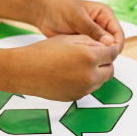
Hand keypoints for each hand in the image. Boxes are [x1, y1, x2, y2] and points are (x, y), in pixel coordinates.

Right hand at [0, 34, 119, 101]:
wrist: (24, 71)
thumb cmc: (43, 51)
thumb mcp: (68, 39)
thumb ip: (90, 42)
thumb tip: (103, 46)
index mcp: (89, 57)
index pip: (112, 54)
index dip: (109, 48)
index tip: (106, 47)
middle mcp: (90, 76)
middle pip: (110, 70)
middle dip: (106, 62)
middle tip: (95, 56)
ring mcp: (83, 89)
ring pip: (101, 81)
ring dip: (97, 73)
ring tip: (80, 64)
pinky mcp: (75, 97)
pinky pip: (88, 89)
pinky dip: (86, 82)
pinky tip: (71, 74)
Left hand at [35, 0, 124, 50]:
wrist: (43, 12)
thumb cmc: (59, 8)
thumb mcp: (77, 17)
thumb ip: (92, 29)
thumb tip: (109, 42)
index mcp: (104, 14)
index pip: (118, 33)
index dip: (115, 45)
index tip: (108, 55)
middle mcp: (102, 25)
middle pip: (112, 44)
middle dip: (106, 52)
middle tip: (95, 59)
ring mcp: (93, 35)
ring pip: (102, 50)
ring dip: (96, 55)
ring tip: (86, 59)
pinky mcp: (85, 43)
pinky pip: (92, 53)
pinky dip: (88, 57)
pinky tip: (81, 60)